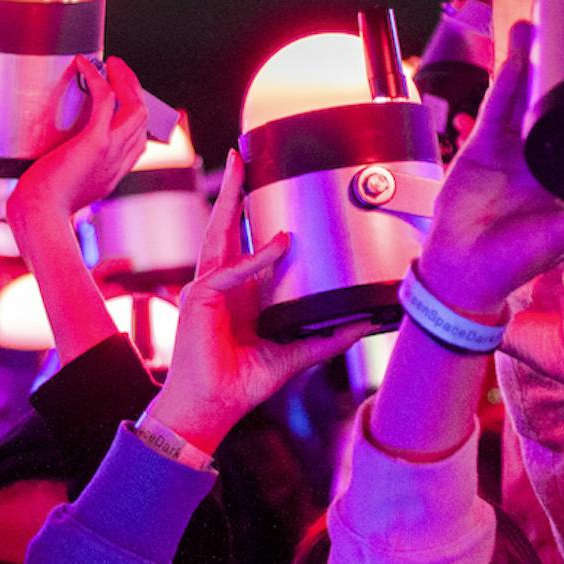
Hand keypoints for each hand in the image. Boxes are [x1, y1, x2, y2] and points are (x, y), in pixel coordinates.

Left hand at [6, 57, 150, 236]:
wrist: (39, 218)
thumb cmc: (42, 207)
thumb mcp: (64, 189)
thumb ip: (69, 172)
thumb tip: (57, 157)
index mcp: (114, 175)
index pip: (139, 141)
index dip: (134, 117)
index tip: (120, 99)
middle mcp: (120, 162)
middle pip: (143, 119)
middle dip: (135, 90)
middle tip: (118, 71)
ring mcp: (112, 151)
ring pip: (135, 106)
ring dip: (125, 79)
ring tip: (112, 64)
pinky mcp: (95, 141)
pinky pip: (106, 100)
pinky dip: (98, 78)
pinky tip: (85, 64)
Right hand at [145, 152, 366, 449]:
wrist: (212, 409)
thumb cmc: (241, 384)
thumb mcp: (293, 356)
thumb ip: (327, 339)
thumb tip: (364, 324)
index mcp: (238, 293)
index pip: (243, 243)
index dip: (251, 215)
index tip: (269, 187)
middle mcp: (220, 284)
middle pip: (225, 226)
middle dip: (233, 189)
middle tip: (242, 155)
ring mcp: (206, 288)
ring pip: (218, 233)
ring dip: (229, 198)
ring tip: (239, 166)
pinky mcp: (199, 299)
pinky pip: (231, 271)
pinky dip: (255, 258)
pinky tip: (279, 245)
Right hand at [413, 22, 563, 317]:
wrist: (463, 273)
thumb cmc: (513, 264)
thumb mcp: (562, 235)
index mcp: (561, 181)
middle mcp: (536, 162)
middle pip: (548, 110)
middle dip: (555, 75)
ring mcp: (508, 153)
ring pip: (520, 102)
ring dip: (525, 67)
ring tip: (531, 32)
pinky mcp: (480, 149)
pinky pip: (495, 111)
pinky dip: (503, 86)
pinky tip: (513, 61)